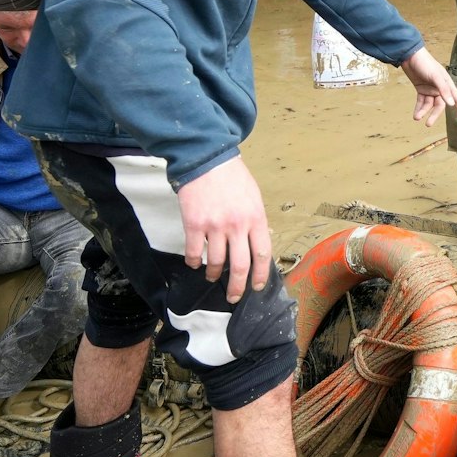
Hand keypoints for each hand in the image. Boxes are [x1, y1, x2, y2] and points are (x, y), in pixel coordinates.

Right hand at [178, 156, 272, 302]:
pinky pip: (195, 252)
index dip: (260, 274)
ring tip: (211, 277)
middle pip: (240, 266)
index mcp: (256, 218)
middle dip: (237, 287)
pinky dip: (194, 262)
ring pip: (216, 262)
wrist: (207, 159)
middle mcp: (237, 225)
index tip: (257, 286)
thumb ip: (255, 221)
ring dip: (213, 274)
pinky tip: (194, 263)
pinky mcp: (194, 224)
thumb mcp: (253, 197)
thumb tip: (254, 245)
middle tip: (233, 297)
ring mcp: (215, 226)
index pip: (262, 255)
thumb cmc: (232, 177)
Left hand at [401, 47, 456, 126]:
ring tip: (417, 118)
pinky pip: (421, 102)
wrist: (410, 56)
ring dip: (423, 111)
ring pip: (429, 105)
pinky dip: (419, 108)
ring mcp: (430, 89)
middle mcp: (440, 88)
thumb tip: (451, 104)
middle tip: (428, 124)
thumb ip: (444, 90)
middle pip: (440, 105)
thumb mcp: (435, 76)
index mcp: (447, 84)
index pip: (456, 98)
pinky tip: (415, 115)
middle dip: (434, 115)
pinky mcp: (421, 89)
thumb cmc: (425, 64)